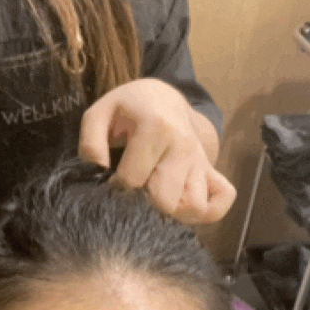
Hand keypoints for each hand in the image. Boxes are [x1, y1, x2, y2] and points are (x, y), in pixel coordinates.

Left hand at [78, 79, 235, 223]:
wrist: (161, 97)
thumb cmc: (126, 108)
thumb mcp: (98, 114)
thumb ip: (90, 144)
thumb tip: (96, 174)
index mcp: (156, 128)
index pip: (131, 181)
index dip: (112, 187)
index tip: (108, 179)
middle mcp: (184, 146)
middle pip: (165, 201)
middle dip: (141, 204)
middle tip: (131, 191)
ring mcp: (201, 160)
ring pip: (194, 208)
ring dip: (171, 211)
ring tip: (152, 197)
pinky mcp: (211, 170)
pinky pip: (219, 202)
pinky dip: (203, 212)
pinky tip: (179, 203)